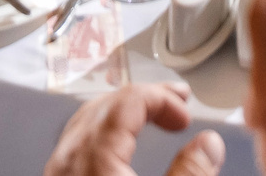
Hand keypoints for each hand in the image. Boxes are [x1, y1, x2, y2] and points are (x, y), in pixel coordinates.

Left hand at [45, 84, 225, 175]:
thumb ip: (190, 174)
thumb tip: (208, 144)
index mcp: (93, 157)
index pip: (128, 100)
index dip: (163, 98)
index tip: (185, 114)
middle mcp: (67, 161)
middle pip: (105, 103)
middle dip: (146, 98)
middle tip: (176, 104)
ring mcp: (57, 174)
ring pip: (87, 120)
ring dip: (124, 112)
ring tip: (152, 116)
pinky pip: (77, 142)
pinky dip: (105, 130)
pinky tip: (120, 142)